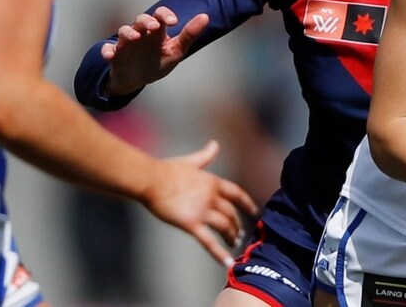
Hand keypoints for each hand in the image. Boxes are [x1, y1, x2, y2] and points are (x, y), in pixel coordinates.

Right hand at [100, 7, 208, 94]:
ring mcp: (126, 43)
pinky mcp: (115, 55)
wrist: (139, 78)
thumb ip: (189, 34)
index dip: (165, 15)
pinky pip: (107, 50)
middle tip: (154, 26)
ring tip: (135, 36)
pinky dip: (107, 51)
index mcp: (157, 31)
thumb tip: (206, 16)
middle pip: (141, 20)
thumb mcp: (176, 50)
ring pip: (124, 31)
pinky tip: (110, 55)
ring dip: (128, 32)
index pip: (160, 15)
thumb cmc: (158, 60)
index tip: (174, 22)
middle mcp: (141, 33)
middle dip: (147, 21)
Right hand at [141, 140, 258, 265]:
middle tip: (239, 233)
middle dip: (237, 224)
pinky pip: (209, 241)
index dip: (247, 203)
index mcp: (213, 182)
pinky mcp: (191, 224)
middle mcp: (212, 197)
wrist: (151, 179)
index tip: (254, 211)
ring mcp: (202, 211)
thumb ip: (205, 155)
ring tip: (234, 243)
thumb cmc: (167, 170)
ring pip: (224, 226)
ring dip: (231, 236)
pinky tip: (227, 262)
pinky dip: (219, 253)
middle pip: (231, 213)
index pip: (236, 194)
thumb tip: (215, 144)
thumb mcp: (191, 161)